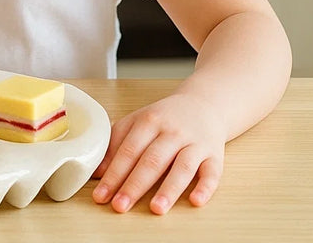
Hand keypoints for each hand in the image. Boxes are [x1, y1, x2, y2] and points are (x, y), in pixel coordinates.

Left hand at [91, 93, 225, 214]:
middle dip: (134, 185)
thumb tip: (98, 173)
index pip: (128, 150)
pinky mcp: (214, 154)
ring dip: (169, 189)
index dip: (114, 173)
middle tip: (120, 206)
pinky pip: (212, 172)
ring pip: (182, 166)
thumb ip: (116, 143)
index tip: (101, 195)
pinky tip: (195, 201)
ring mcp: (195, 142)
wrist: (202, 104)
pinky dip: (205, 187)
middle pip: (152, 160)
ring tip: (156, 209)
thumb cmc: (164, 118)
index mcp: (149, 121)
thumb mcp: (138, 122)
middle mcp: (172, 131)